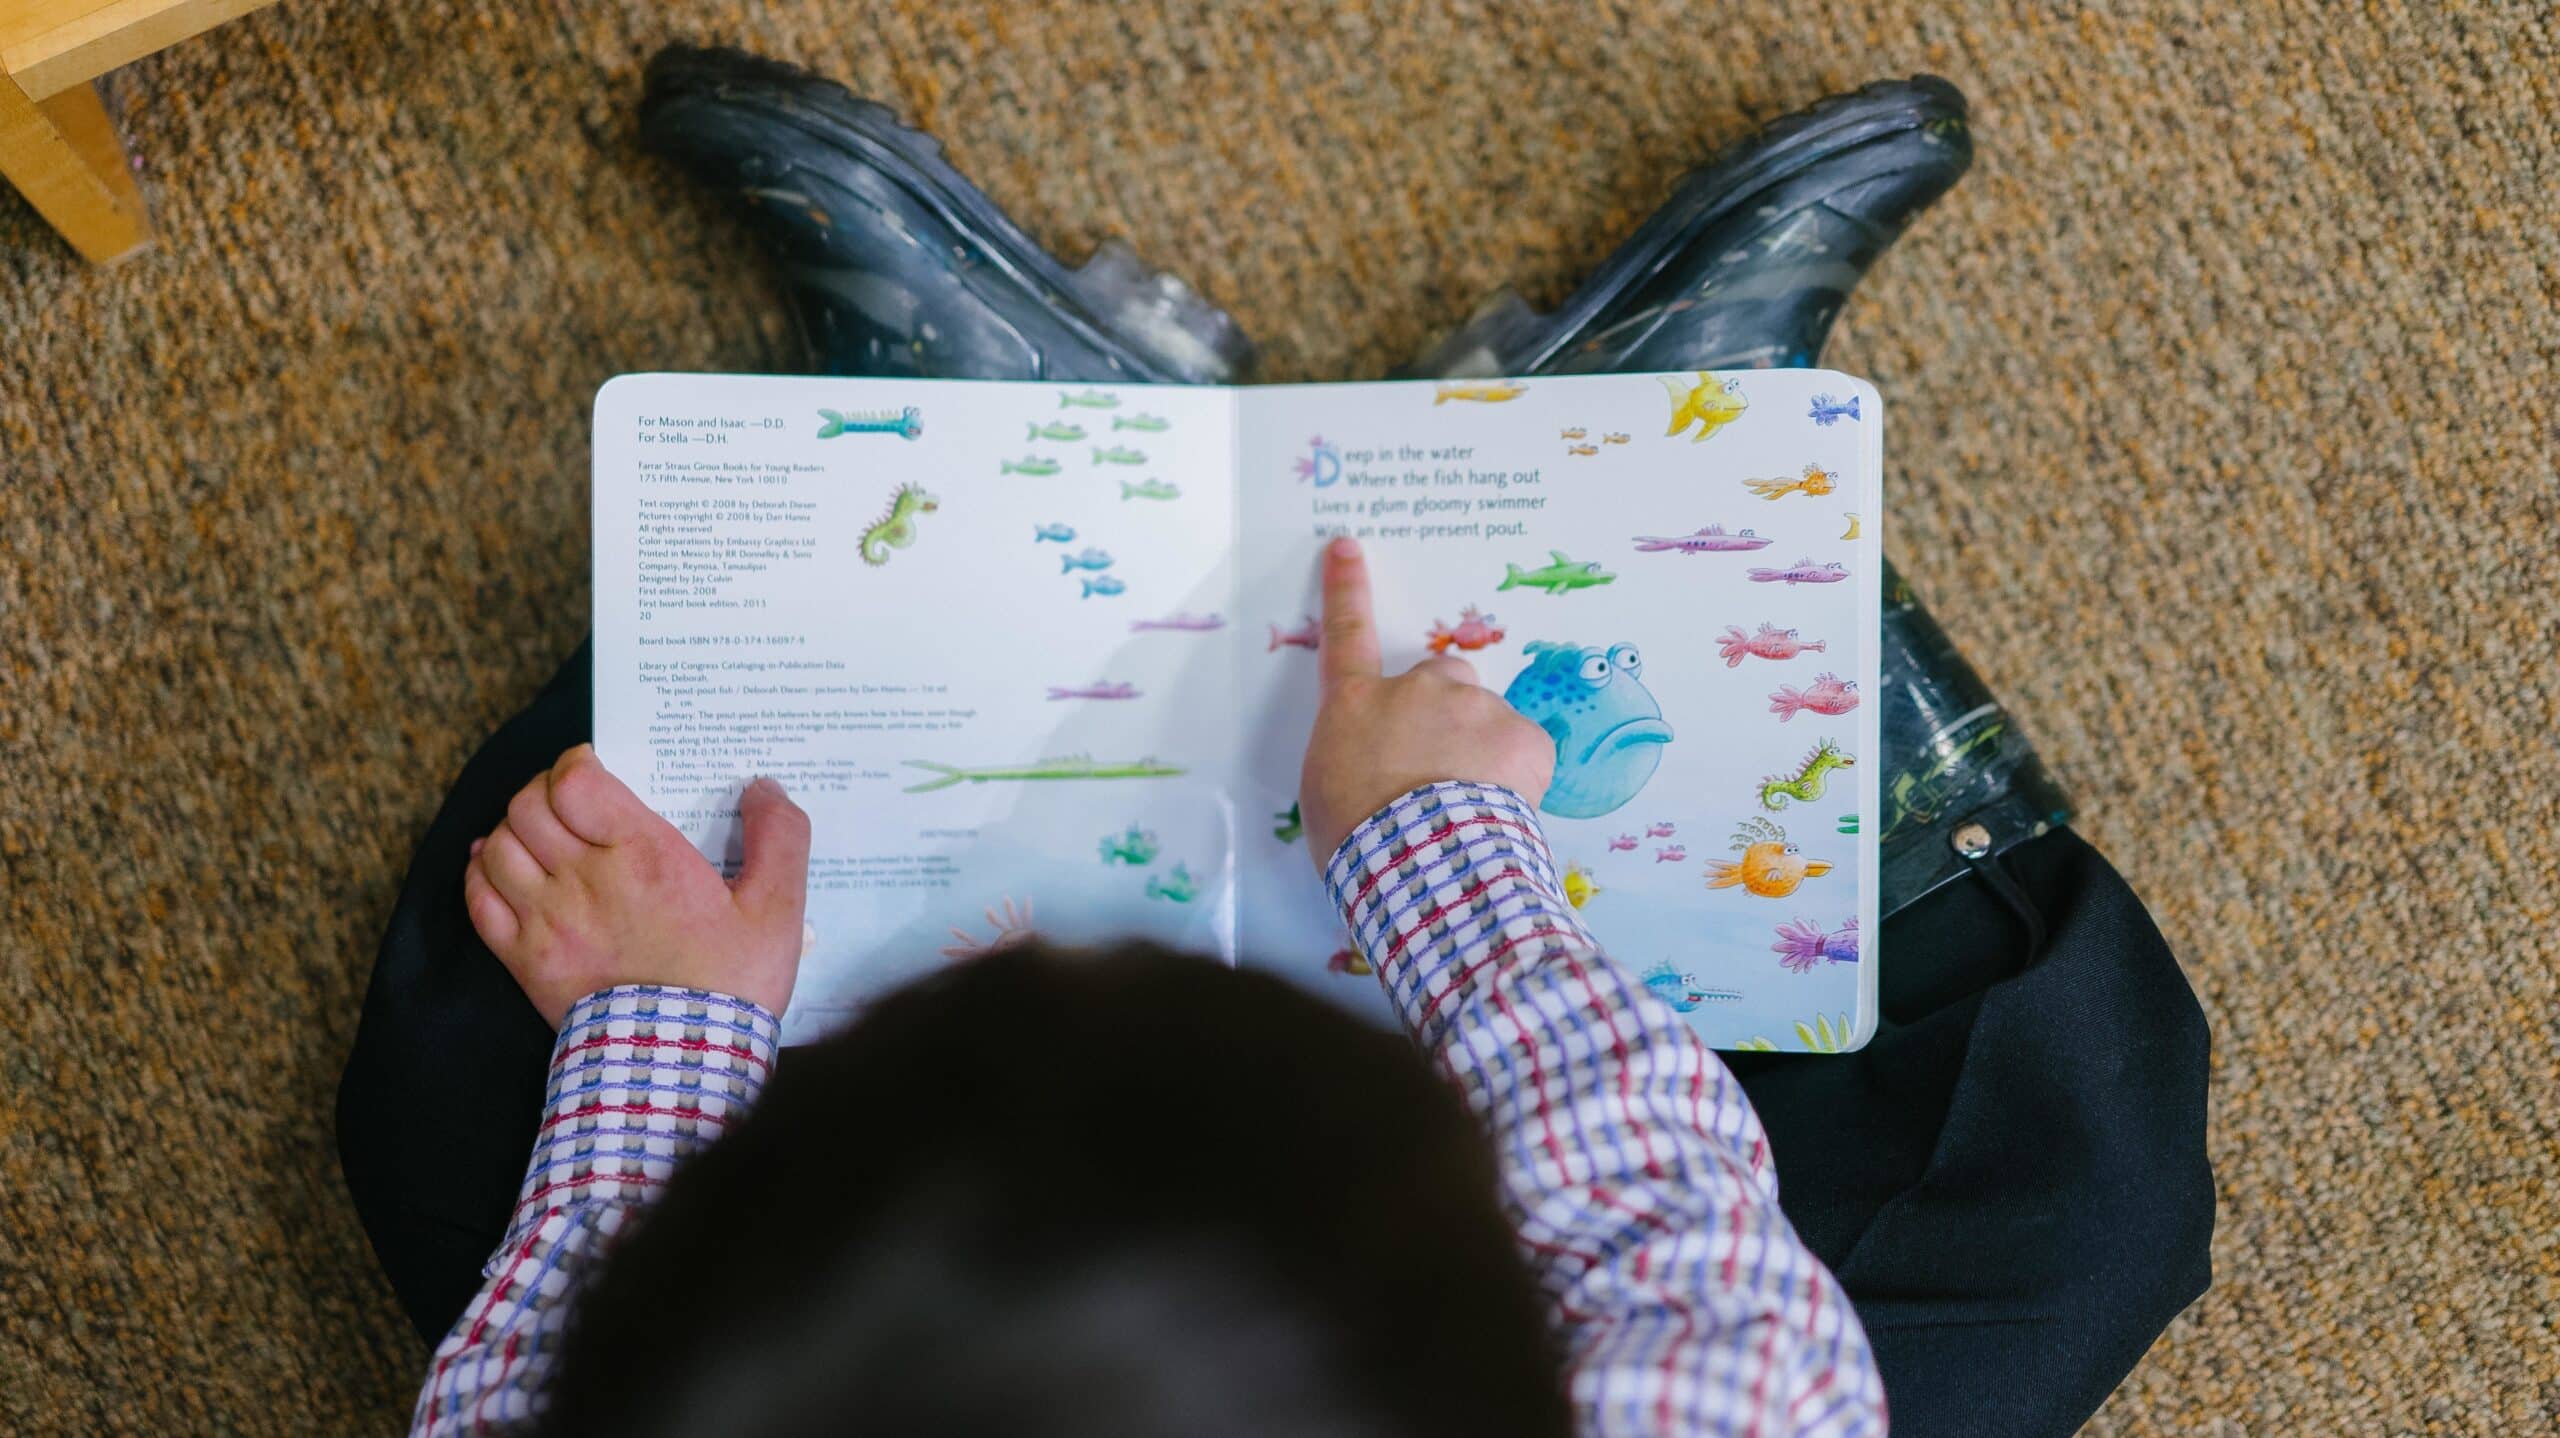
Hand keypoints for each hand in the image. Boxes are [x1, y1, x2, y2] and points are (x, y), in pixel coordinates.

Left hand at [463, 744, 810, 1026]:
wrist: (684, 1066)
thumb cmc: (731, 986)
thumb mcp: (778, 910)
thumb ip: (780, 838)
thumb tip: (764, 787)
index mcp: (643, 854)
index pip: (575, 781)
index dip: (576, 764)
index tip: (594, 770)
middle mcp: (584, 878)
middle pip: (529, 805)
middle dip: (544, 791)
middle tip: (570, 802)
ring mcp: (547, 920)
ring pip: (498, 845)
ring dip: (513, 829)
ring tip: (540, 836)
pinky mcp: (526, 960)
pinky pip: (478, 898)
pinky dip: (480, 873)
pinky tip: (498, 869)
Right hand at [1298, 537, 1553, 869]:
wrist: (1418, 859)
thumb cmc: (1358, 838)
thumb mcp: (1328, 791)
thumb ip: (1355, 755)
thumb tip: (1379, 766)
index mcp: (1357, 704)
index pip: (1346, 634)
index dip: (1347, 588)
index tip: (1348, 548)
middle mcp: (1418, 690)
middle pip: (1441, 678)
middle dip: (1445, 710)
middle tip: (1440, 767)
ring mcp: (1474, 707)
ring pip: (1487, 719)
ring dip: (1484, 750)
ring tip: (1469, 807)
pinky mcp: (1524, 736)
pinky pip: (1526, 752)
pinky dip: (1519, 778)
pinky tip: (1501, 810)